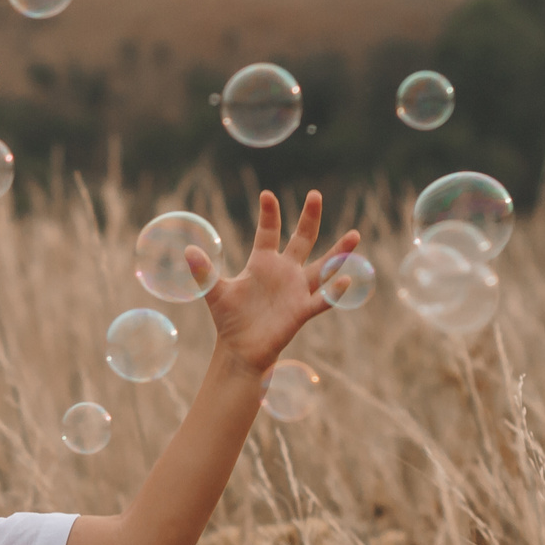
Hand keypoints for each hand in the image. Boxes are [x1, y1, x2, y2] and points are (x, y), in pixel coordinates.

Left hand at [199, 190, 360, 374]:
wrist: (240, 349)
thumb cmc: (230, 319)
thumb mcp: (215, 293)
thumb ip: (204, 272)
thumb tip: (188, 250)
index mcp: (263, 262)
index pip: (268, 232)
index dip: (268, 214)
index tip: (267, 194)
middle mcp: (284, 271)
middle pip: (302, 239)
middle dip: (309, 218)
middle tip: (315, 194)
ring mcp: (296, 289)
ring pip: (323, 266)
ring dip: (339, 252)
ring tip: (355, 234)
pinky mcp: (302, 310)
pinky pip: (322, 299)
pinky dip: (334, 291)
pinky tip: (345, 279)